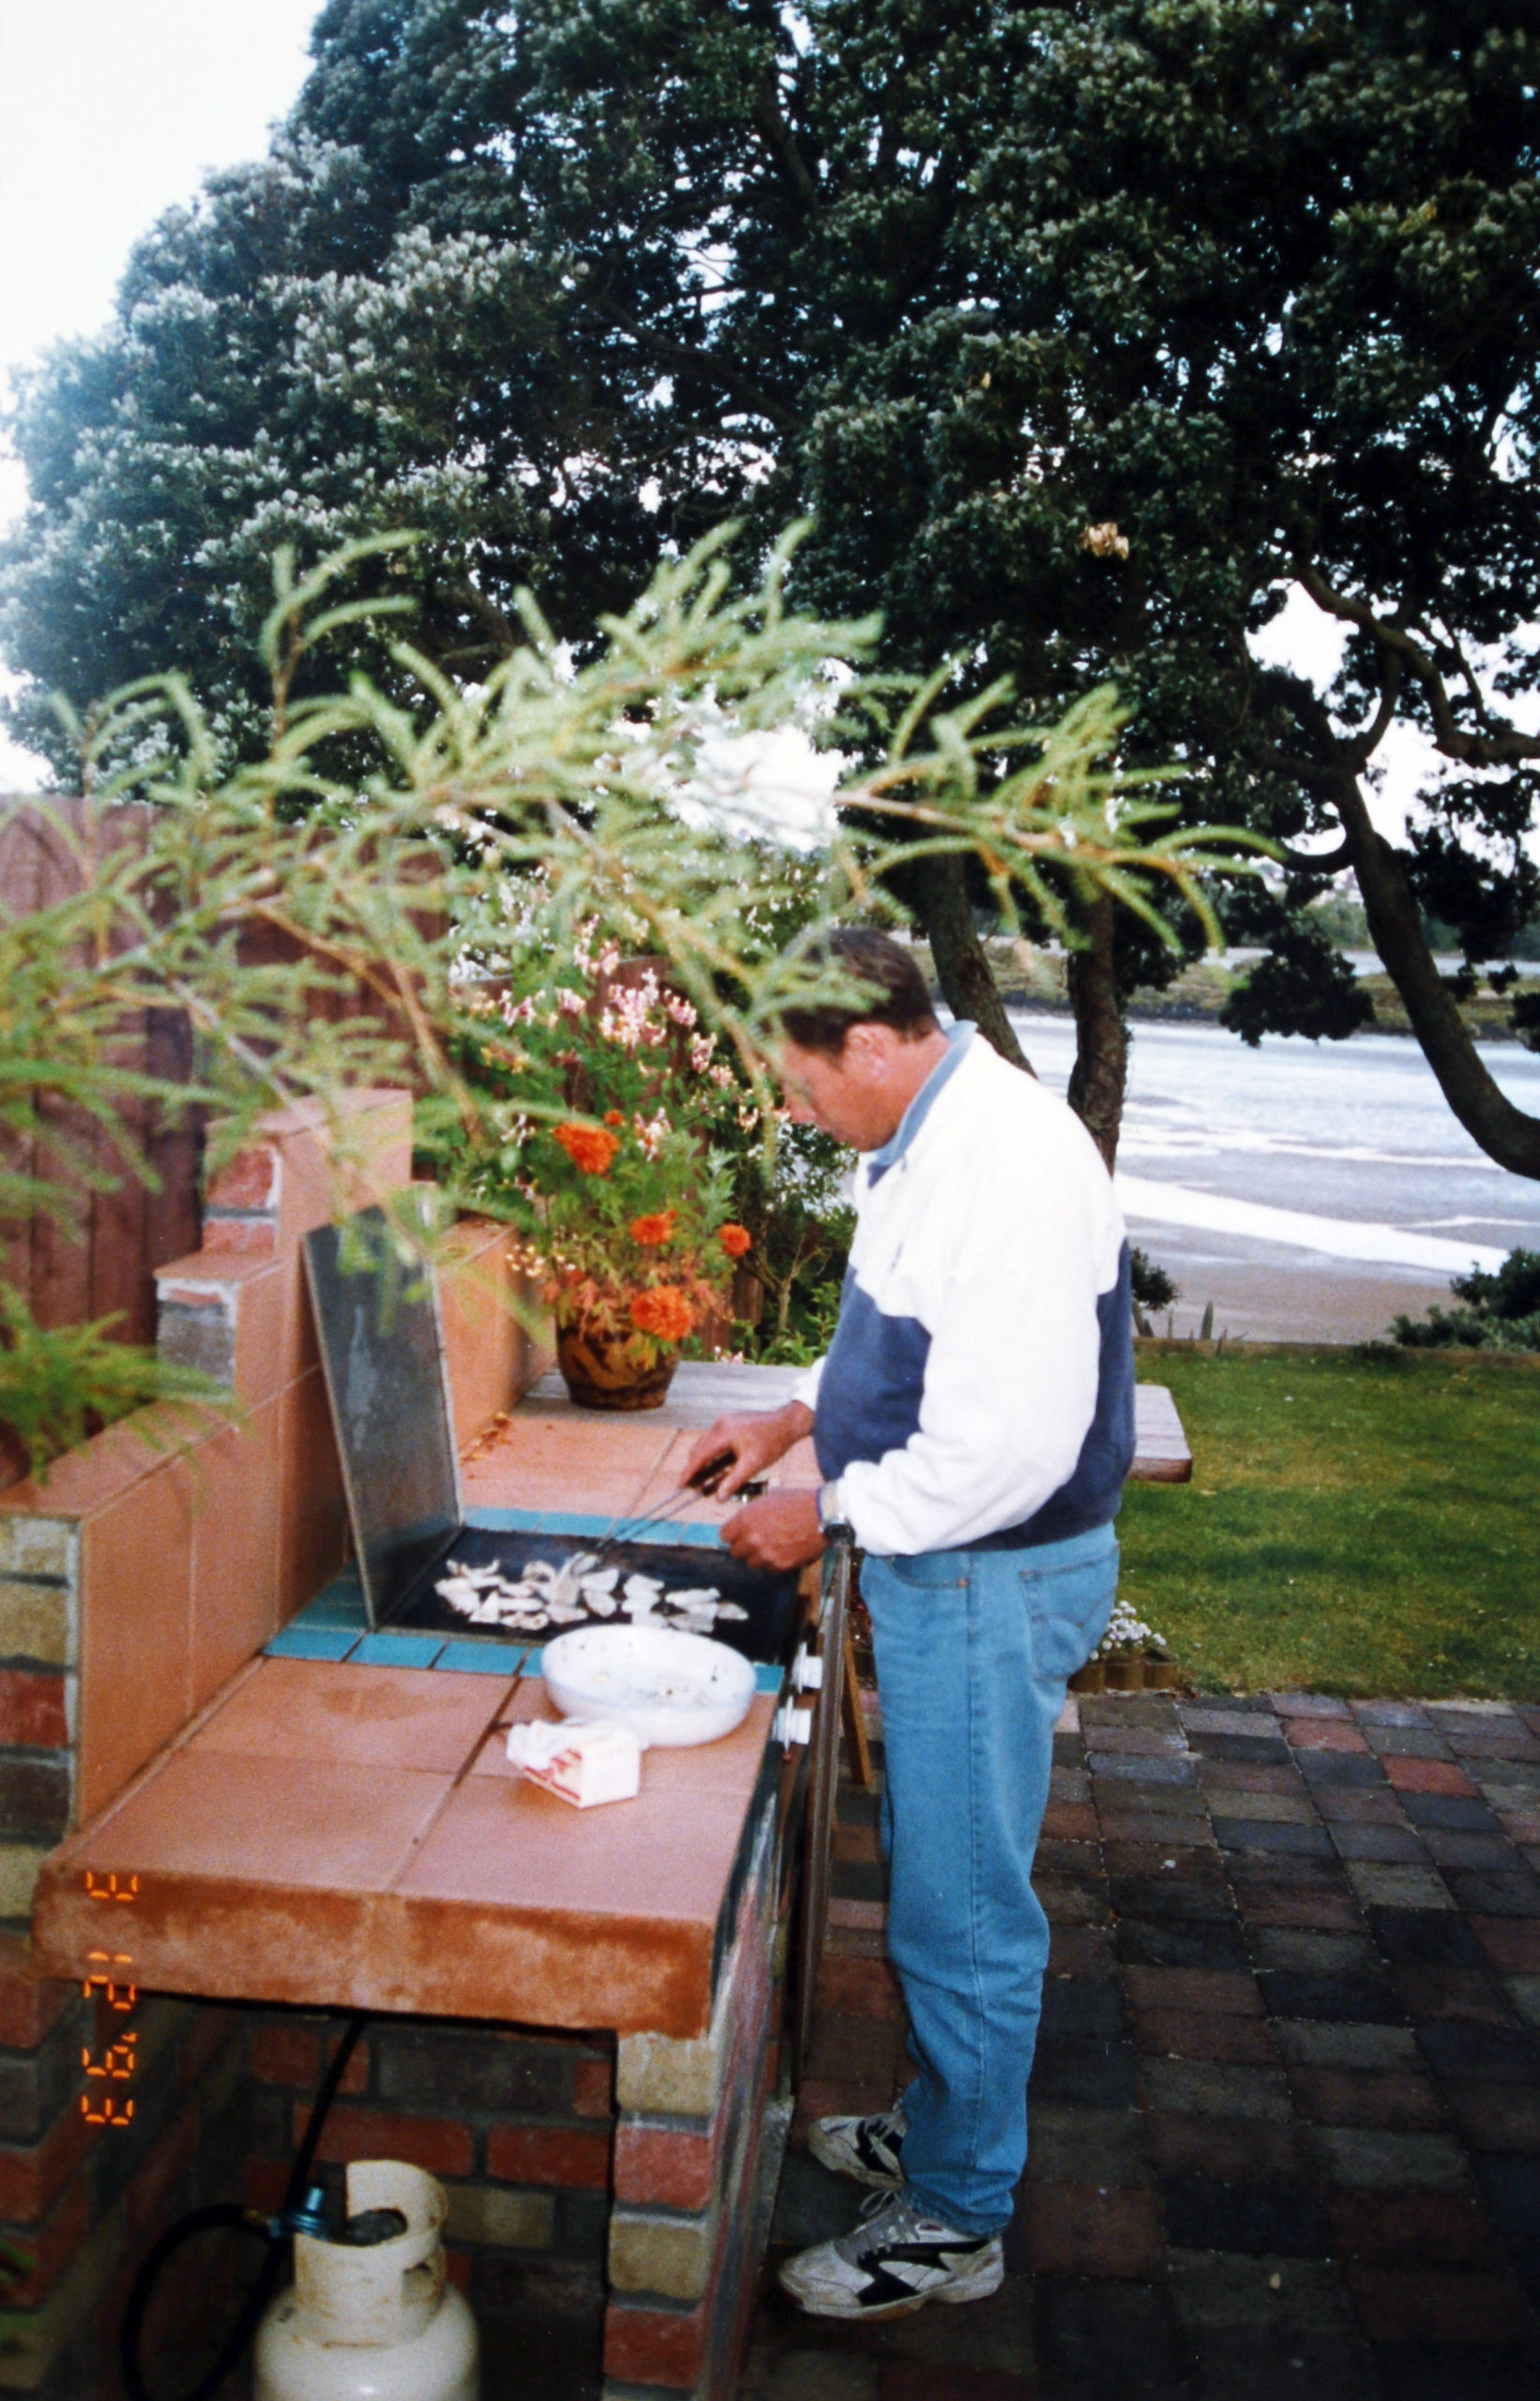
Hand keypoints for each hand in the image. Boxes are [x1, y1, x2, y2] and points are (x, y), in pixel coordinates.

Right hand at [678, 1402, 812, 1499]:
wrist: (787, 1423)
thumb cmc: (772, 1442)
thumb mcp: (753, 1465)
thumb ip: (734, 1481)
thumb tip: (718, 1498)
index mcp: (724, 1432)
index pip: (700, 1455)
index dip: (689, 1472)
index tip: (680, 1485)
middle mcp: (721, 1424)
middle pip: (699, 1449)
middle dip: (694, 1468)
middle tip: (691, 1486)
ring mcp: (725, 1422)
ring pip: (706, 1444)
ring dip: (703, 1462)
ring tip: (701, 1480)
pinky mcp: (731, 1424)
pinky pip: (715, 1441)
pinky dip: (712, 1455)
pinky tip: (715, 1468)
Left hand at [720, 1488, 823, 1570]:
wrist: (822, 1515)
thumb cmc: (798, 1501)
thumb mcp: (770, 1498)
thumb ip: (753, 1512)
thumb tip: (746, 1521)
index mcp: (746, 1519)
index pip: (725, 1535)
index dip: (732, 1534)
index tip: (738, 1534)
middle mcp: (751, 1539)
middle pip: (736, 1552)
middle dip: (744, 1547)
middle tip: (756, 1542)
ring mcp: (766, 1554)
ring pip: (752, 1563)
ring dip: (758, 1557)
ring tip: (770, 1548)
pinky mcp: (780, 1565)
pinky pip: (769, 1569)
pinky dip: (774, 1563)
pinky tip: (783, 1552)